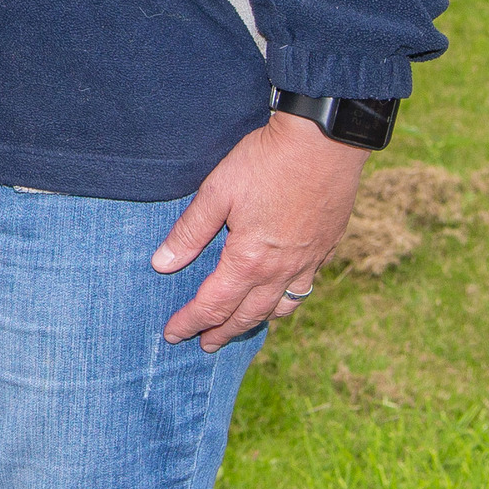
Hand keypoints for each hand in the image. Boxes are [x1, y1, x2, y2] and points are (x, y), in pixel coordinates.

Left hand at [152, 111, 370, 349]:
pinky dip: (284, 304)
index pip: (213, 304)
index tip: (173, 334)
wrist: (326, 144)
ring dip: (255, 323)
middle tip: (204, 345)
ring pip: (279, 308)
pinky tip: (279, 299)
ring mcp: (307, 263)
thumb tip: (162, 264)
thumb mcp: (217, 191)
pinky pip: (302, 290)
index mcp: (249, 260)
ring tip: (239, 328)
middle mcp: (280, 271)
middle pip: (247, 315)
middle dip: (222, 332)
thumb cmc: (267, 163)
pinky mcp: (325, 250)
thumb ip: (190, 231)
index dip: (191, 321)